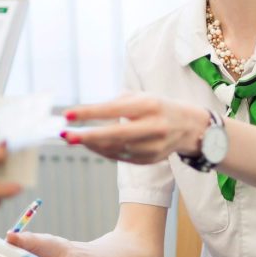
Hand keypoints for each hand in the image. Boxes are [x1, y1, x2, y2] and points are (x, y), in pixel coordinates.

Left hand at [62, 94, 209, 163]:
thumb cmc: (157, 107)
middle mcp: (153, 127)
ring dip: (91, 145)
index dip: (89, 112)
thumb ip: (116, 103)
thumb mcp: (141, 96)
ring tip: (74, 138)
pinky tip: (91, 145)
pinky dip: (102, 151)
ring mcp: (152, 146)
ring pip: (115, 149)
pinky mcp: (150, 160)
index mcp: (149, 105)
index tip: (67, 114)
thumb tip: (88, 115)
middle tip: (65, 135)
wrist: (190, 127)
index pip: (114, 109)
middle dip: (87, 136)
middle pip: (114, 135)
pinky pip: (120, 157)